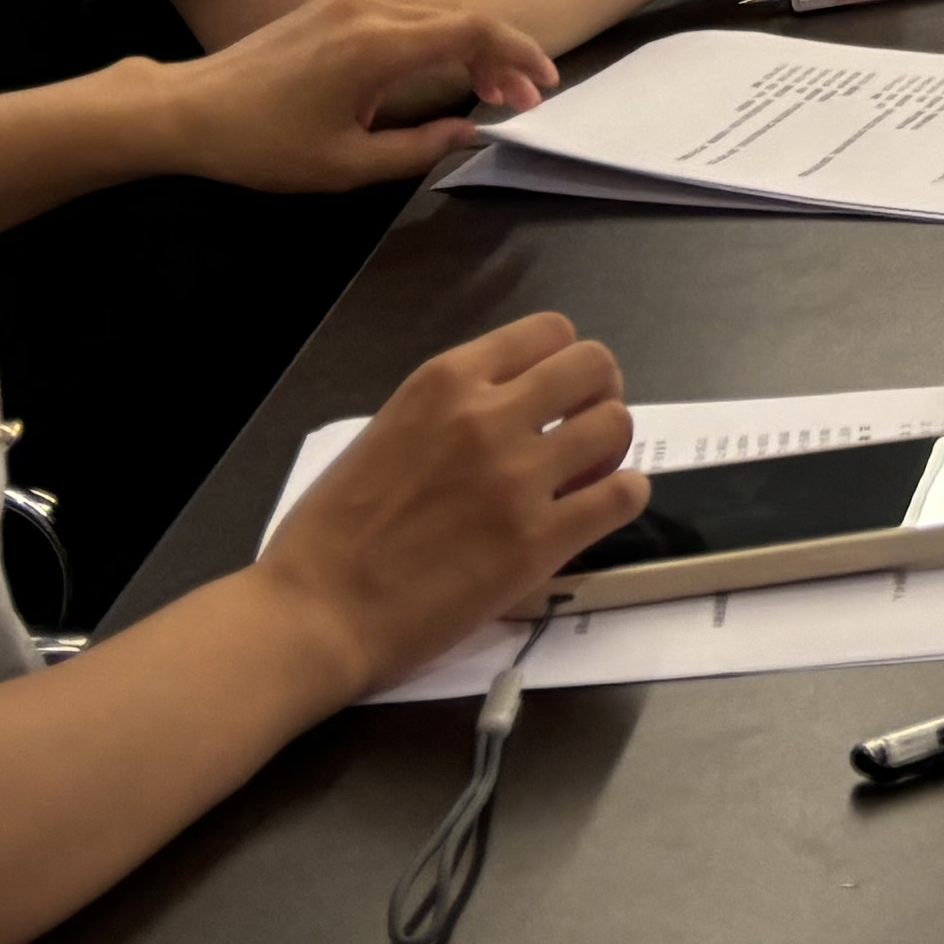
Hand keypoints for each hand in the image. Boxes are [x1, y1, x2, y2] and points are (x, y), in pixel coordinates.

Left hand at [158, 0, 558, 195]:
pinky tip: (427, 76)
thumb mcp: (346, 166)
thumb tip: (470, 132)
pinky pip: (398, 15)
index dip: (519, 53)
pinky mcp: (327, 7)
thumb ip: (419, 148)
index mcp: (377, 46)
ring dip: (465, 48)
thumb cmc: (262, 145)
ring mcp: (345, 2)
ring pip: (430, 14)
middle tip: (519, 99)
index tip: (544, 83)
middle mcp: (367, 10)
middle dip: (499, 56)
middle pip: (458, 19)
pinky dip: (430, 40)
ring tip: (482, 91)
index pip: (473, 31)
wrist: (186, 111)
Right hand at [253, 315, 645, 689]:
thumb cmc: (332, 531)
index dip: (562, 363)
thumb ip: (449, 413)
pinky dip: (625, 497)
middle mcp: (490, 415)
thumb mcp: (387, 433)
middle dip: (597, 396)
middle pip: (595, 367)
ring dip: (610, 450)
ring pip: (617, 425)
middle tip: (579, 434)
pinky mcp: (541, 540)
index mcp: (446, 381)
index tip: (555, 396)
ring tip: (585, 479)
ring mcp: (520, 476)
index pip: (549, 332)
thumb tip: (501, 413)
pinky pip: (625, 495)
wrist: (318, 611)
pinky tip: (599, 511)